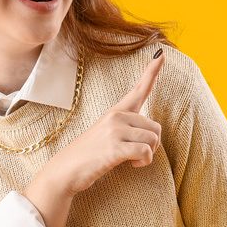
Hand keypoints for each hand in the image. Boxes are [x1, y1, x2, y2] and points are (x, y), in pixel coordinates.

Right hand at [50, 48, 164, 195]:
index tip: (161, 55)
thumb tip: (152, 132)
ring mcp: (115, 131)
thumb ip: (127, 128)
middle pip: (155, 127)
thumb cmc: (89, 155)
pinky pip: (145, 151)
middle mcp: (116, 117)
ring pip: (153, 139)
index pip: (138, 90)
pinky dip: (144, 161)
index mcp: (115, 112)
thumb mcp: (107, 135)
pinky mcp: (115, 148)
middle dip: (153, 144)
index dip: (151, 72)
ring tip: (133, 160)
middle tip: (138, 155)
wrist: (65, 171)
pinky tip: (133, 165)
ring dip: (148, 154)